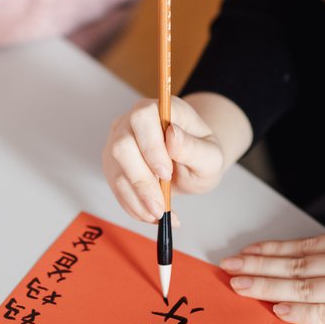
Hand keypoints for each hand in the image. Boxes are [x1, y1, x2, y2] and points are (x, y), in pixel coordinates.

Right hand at [102, 96, 226, 223]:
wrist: (191, 166)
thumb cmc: (201, 156)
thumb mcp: (211, 156)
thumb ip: (194, 148)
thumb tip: (173, 136)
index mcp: (161, 109)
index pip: (143, 117)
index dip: (150, 146)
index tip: (166, 174)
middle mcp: (133, 121)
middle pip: (122, 146)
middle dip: (141, 181)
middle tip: (160, 206)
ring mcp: (119, 141)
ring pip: (115, 170)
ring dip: (136, 198)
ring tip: (158, 214)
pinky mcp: (113, 163)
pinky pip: (115, 186)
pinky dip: (132, 205)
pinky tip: (149, 214)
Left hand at [220, 230, 324, 323]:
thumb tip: (309, 259)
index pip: (302, 247)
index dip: (270, 250)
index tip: (245, 252)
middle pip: (295, 266)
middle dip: (258, 267)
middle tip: (229, 268)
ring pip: (303, 289)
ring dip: (268, 288)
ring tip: (242, 286)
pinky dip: (299, 313)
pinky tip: (277, 310)